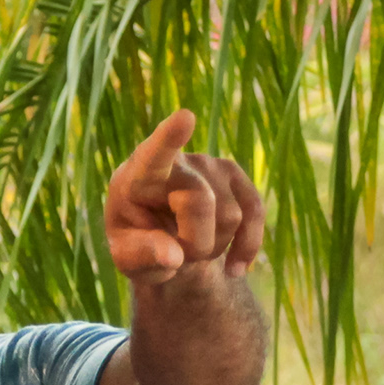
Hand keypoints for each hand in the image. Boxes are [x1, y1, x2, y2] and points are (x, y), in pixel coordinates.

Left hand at [100, 110, 264, 288]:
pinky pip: (254, 213)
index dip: (170, 137)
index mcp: (138, 176)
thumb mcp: (128, 261)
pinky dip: (247, 246)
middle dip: (194, 244)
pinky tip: (235, 266)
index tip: (185, 117)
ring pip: (230, 216)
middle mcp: (177, 162)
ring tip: (192, 247)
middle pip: (199, 203)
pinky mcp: (235, 177)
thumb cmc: (139, 247)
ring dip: (214, 247)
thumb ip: (142, 258)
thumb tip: (173, 256)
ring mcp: (210, 165)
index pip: (155, 155)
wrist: (167, 244)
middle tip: (175, 255)